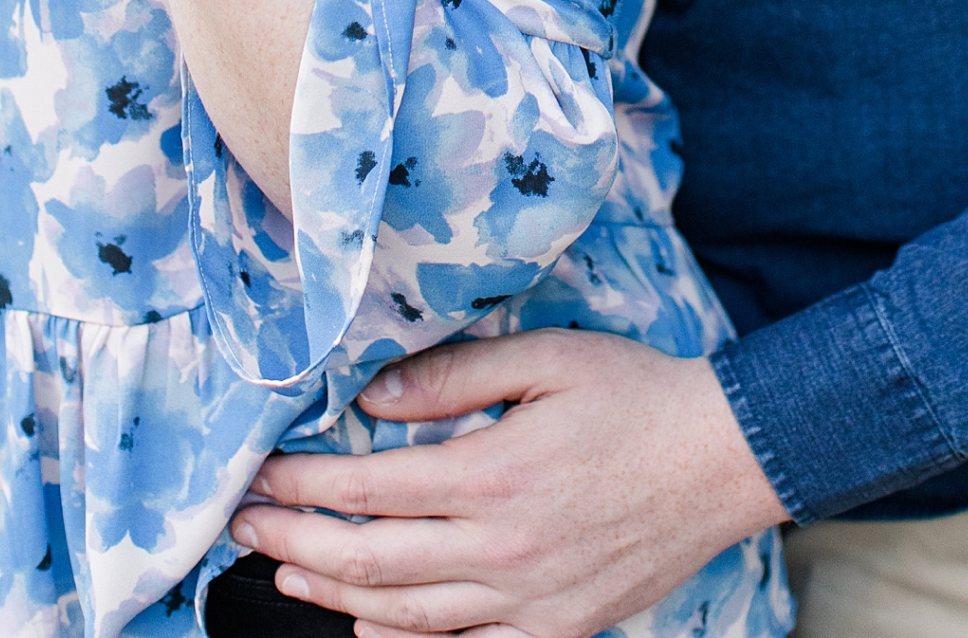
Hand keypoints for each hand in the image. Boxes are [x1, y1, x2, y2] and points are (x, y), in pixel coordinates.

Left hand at [229, 332, 788, 637]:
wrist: (722, 458)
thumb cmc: (634, 395)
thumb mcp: (547, 357)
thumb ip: (454, 376)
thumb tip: (373, 397)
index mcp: (496, 475)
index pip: (370, 488)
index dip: (303, 483)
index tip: (260, 473)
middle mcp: (504, 548)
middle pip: (372, 562)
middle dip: (295, 544)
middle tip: (244, 528)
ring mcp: (530, 600)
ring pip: (406, 617)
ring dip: (334, 597)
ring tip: (284, 575)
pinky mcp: (558, 628)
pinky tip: (367, 628)